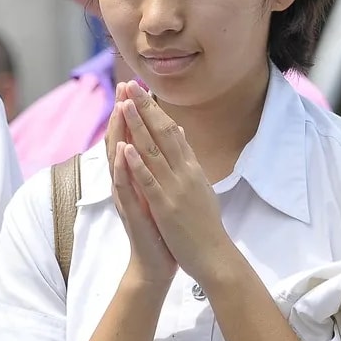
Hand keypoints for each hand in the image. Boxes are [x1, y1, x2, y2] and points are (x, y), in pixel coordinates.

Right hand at [106, 83, 175, 286]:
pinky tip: (123, 151)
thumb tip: (168, 143)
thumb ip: (157, 167)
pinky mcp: (131, 212)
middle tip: (123, 87)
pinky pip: (124, 187)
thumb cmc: (159, 227)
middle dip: (123, 114)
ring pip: (119, 160)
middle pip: (121, 141)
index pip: (132, 138)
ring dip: (119, 133)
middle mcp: (127, 183)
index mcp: (136, 176)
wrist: (155, 262)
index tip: (136, 87)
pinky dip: (123, 168)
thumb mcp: (160, 191)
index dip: (133, 112)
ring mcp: (127, 196)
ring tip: (120, 109)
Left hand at [118, 81, 235, 284]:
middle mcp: (185, 172)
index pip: (171, 131)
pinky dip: (137, 163)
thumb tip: (180, 134)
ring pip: (154, 151)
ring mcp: (175, 188)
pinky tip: (126, 147)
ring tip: (125, 103)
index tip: (140, 90)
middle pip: (162, 133)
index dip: (154, 109)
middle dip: (144, 107)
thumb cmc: (205, 225)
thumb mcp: (200, 186)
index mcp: (191, 168)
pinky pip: (149, 181)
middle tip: (130, 84)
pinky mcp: (166, 206)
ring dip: (138, 125)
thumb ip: (188, 160)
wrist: (215, 257)